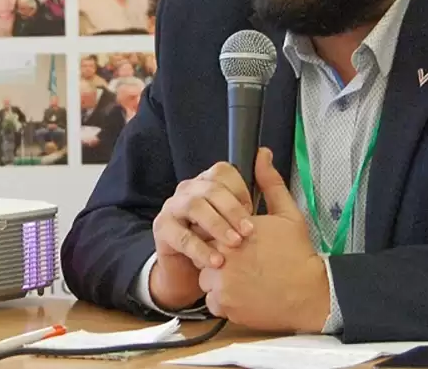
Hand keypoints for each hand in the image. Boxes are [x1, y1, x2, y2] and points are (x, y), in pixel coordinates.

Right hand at [149, 161, 255, 309]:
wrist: (192, 274)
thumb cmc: (222, 242)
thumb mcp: (245, 217)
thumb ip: (261, 185)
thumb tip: (265, 153)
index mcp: (209, 182)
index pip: (223, 172)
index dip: (240, 190)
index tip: (253, 211)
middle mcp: (189, 189)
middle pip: (210, 189)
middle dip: (232, 210)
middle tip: (249, 231)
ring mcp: (173, 207)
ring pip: (195, 206)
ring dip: (217, 225)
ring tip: (235, 243)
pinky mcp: (162, 229)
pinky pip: (181, 236)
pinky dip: (201, 249)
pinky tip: (216, 261)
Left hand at [198, 147, 329, 332]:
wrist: (309, 294)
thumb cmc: (298, 254)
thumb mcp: (288, 214)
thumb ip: (270, 184)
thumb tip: (262, 155)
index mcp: (235, 228)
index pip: (210, 226)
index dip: (221, 234)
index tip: (236, 242)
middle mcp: (224, 254)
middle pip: (205, 252)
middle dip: (219, 256)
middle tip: (243, 263)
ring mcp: (221, 282)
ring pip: (205, 278)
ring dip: (218, 279)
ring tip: (244, 278)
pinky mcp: (223, 305)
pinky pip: (211, 300)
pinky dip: (223, 300)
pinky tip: (244, 294)